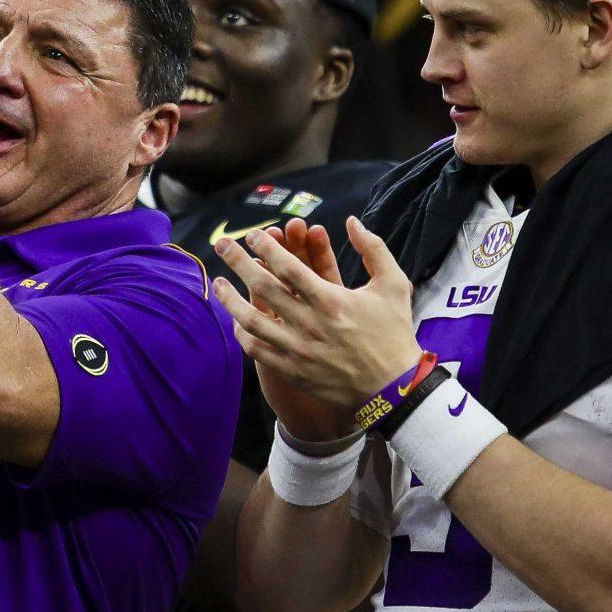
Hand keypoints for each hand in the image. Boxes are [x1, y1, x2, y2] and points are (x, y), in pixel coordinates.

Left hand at [212, 217, 419, 442]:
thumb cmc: (394, 334)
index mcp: (330, 300)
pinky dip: (243, 334)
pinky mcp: (291, 370)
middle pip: (261, 286)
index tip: (253, 234)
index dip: (266, 246)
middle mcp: (308, 323)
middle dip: (237, 261)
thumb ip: (373, 249)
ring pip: (250, 319)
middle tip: (222, 245)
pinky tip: (236, 320)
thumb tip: (352, 221)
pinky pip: (256, 350)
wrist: (394, 390)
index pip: (287, 265)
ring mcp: (296, 349)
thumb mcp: (394, 285)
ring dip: (229, 298)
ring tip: (217, 283)